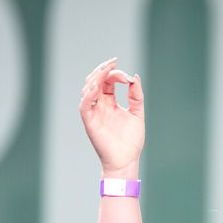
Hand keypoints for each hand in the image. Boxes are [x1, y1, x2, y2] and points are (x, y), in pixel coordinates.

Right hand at [79, 58, 144, 176]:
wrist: (126, 160)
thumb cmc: (131, 141)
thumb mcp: (138, 113)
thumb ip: (136, 95)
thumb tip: (134, 77)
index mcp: (110, 103)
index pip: (107, 81)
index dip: (115, 74)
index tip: (127, 77)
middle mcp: (100, 106)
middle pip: (95, 81)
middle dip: (102, 70)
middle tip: (112, 62)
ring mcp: (94, 113)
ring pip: (87, 90)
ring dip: (95, 78)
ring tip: (105, 70)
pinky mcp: (90, 122)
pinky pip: (84, 105)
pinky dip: (88, 95)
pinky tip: (96, 86)